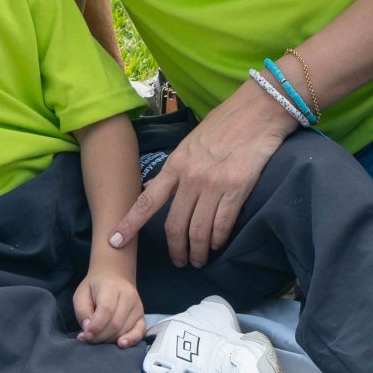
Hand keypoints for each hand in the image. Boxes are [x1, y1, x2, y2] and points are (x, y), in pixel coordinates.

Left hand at [74, 268, 145, 345]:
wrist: (114, 277)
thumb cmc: (95, 288)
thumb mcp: (81, 294)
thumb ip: (82, 311)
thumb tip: (88, 329)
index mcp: (111, 286)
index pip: (106, 309)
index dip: (96, 326)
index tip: (85, 335)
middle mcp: (128, 295)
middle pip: (116, 323)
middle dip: (100, 336)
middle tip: (89, 339)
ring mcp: (138, 306)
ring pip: (125, 329)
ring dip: (110, 340)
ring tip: (98, 338)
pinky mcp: (142, 316)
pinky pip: (140, 332)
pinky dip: (131, 340)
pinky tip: (121, 344)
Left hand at [113, 83, 295, 267]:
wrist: (257, 111)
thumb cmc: (224, 124)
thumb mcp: (190, 143)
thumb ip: (175, 168)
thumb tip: (156, 187)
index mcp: (175, 165)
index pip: (146, 201)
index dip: (129, 224)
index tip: (115, 241)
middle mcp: (191, 177)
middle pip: (175, 225)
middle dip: (175, 250)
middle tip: (180, 262)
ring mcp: (214, 183)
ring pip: (198, 230)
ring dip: (197, 251)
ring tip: (199, 259)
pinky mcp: (238, 188)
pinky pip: (222, 224)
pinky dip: (218, 240)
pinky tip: (217, 244)